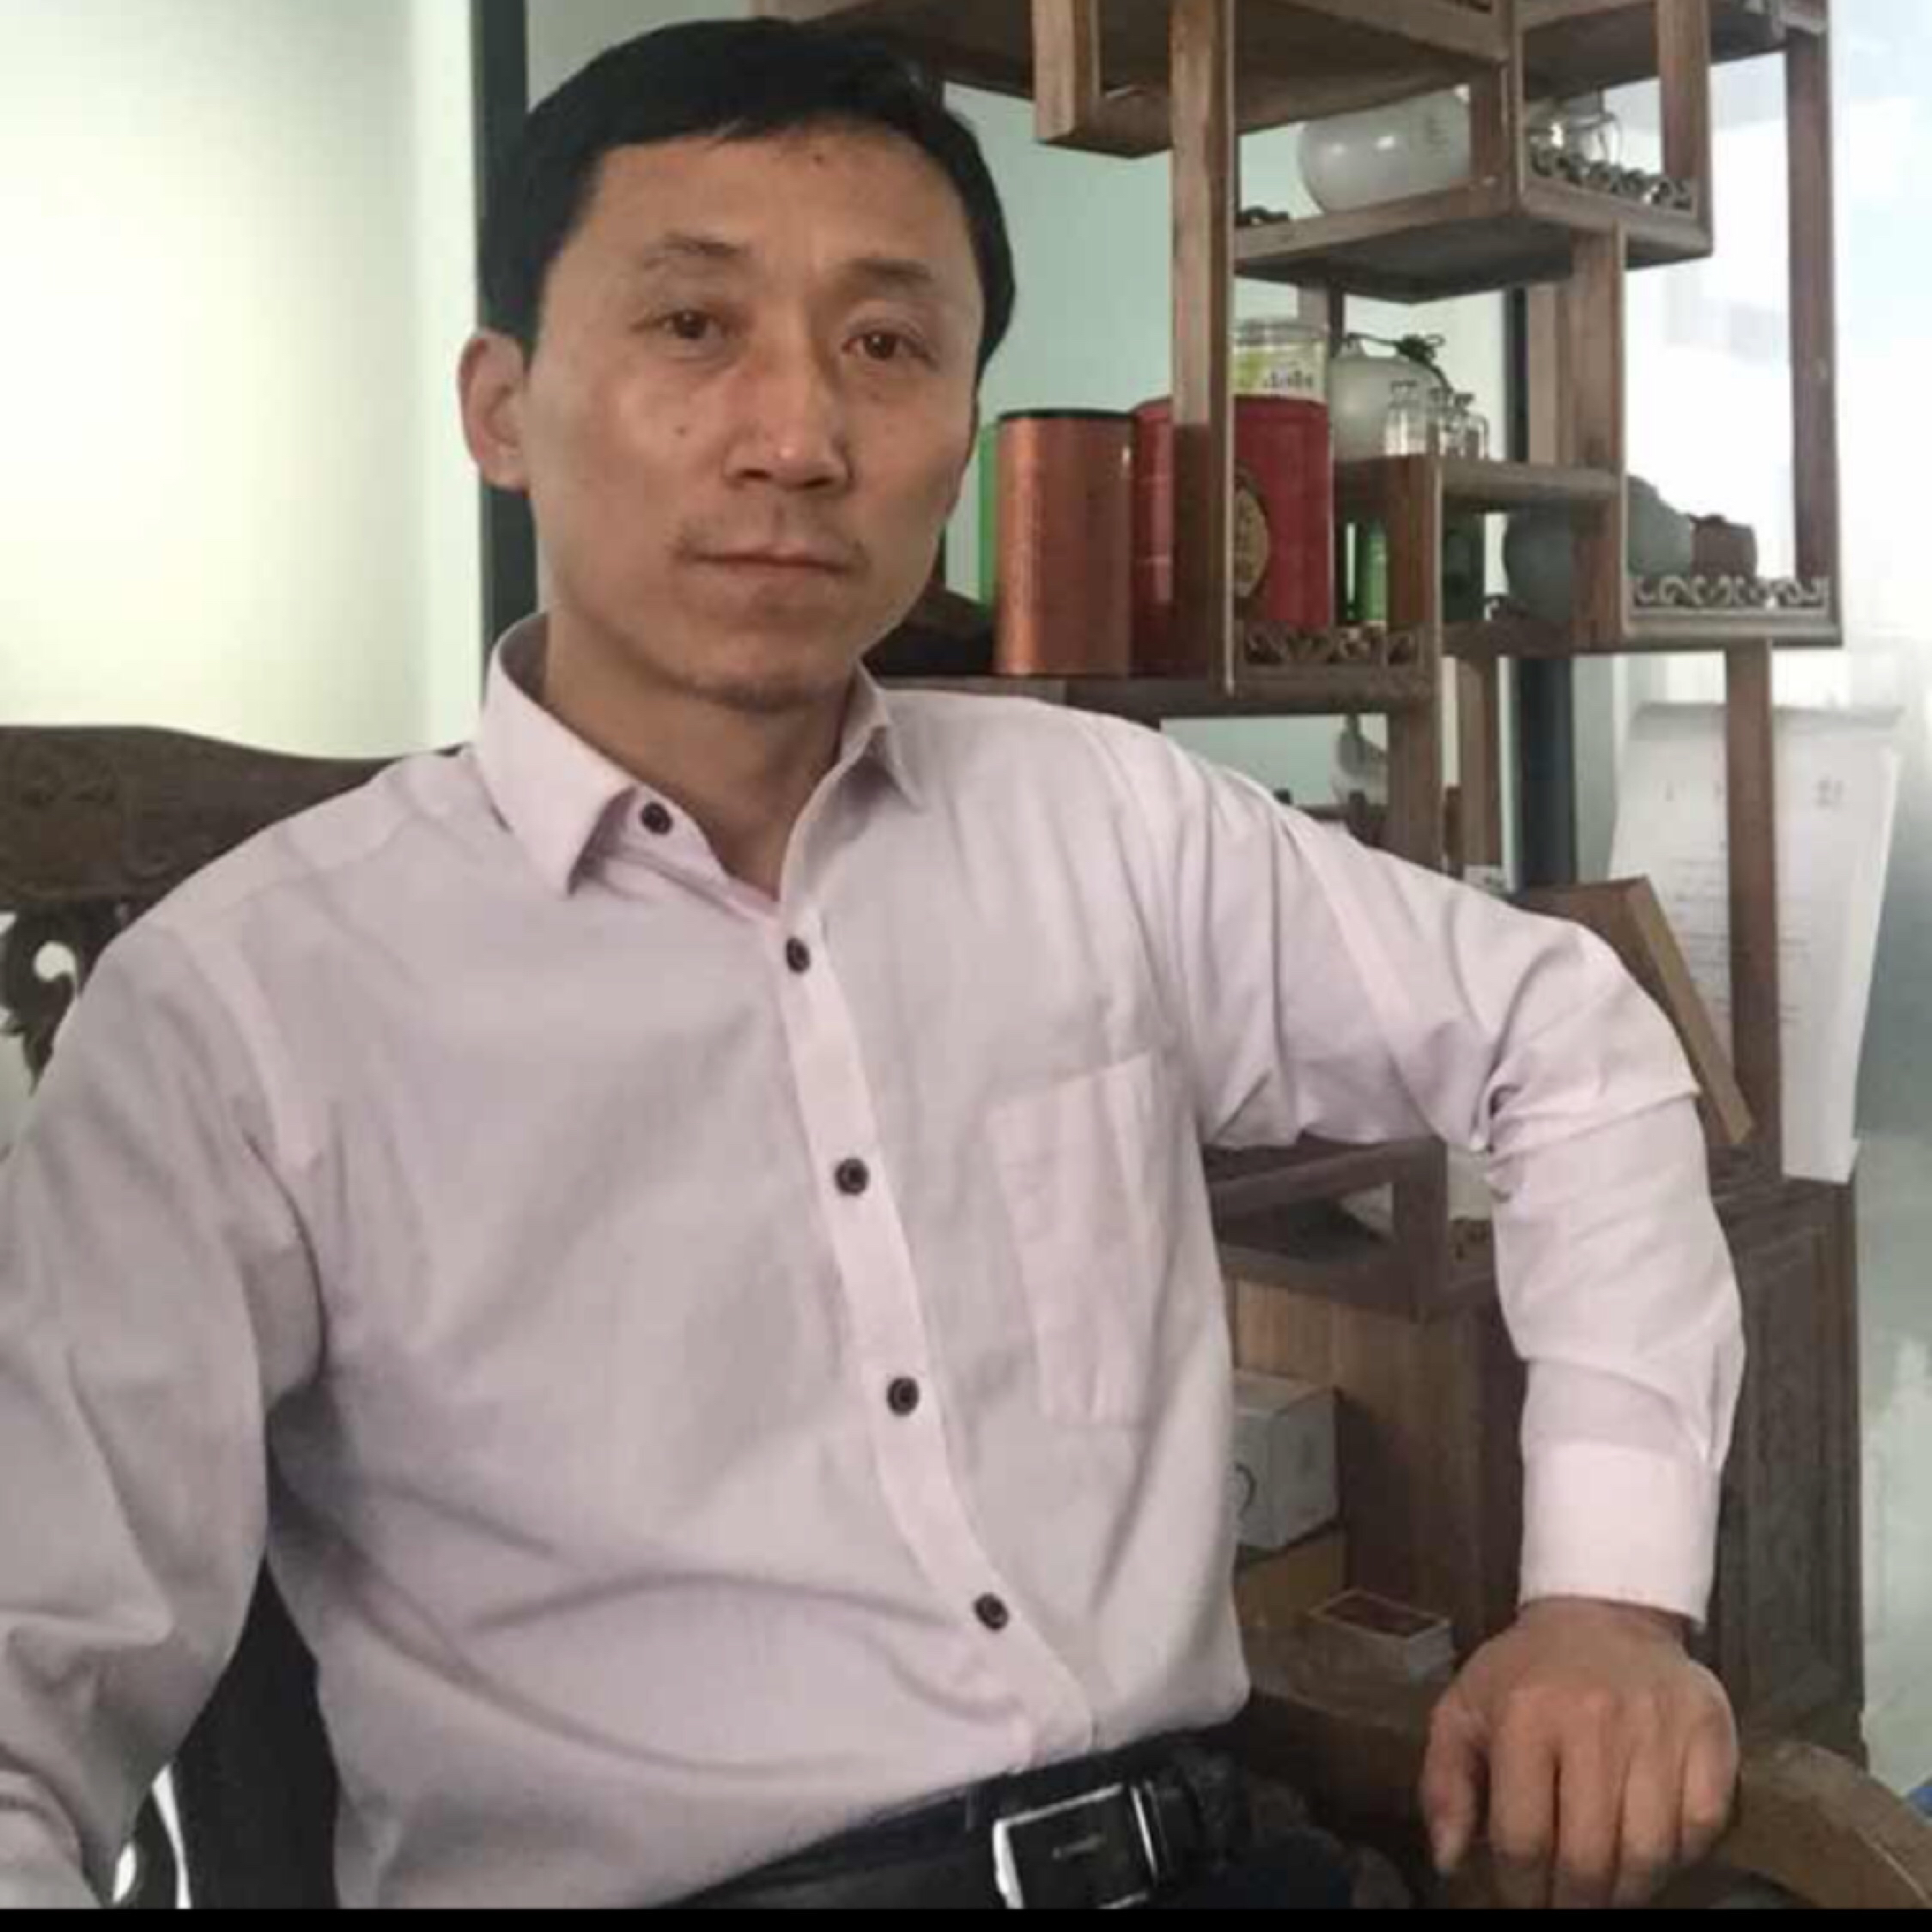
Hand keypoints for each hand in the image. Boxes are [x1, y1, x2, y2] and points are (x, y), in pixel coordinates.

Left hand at [1421, 1598, 1737, 1909]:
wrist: (1603, 1612)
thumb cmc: (1526, 1673)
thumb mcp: (1464, 1709)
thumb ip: (1444, 1783)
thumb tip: (1449, 1860)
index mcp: (1525, 1715)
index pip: (1523, 1837)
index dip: (1522, 1888)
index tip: (1523, 1898)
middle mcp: (1593, 1720)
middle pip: (1590, 1857)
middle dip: (1575, 1901)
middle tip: (1567, 1903)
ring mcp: (1658, 1726)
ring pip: (1651, 1853)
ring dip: (1628, 1890)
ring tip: (1608, 1888)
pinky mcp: (1709, 1730)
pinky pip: (1703, 1826)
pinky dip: (1680, 1855)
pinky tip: (1651, 1848)